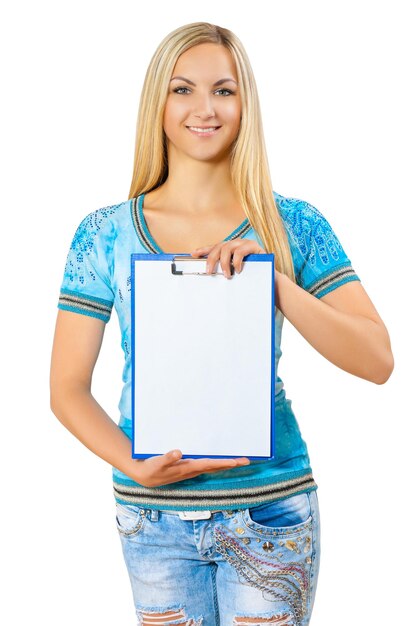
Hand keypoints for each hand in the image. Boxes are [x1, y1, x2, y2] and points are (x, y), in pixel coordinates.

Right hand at [135, 450, 250, 487]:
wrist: (144, 476)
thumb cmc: (151, 468)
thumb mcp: (157, 463)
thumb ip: (167, 458)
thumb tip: (178, 452)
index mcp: (187, 468)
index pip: (209, 464)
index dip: (223, 462)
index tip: (236, 461)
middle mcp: (192, 470)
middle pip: (216, 467)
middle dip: (231, 463)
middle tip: (247, 459)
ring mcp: (191, 470)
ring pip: (213, 466)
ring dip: (226, 463)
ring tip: (239, 459)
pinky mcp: (188, 468)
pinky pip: (207, 465)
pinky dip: (217, 462)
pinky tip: (222, 459)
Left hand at [190, 238, 266, 277]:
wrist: (270, 279)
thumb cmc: (251, 276)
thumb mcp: (235, 272)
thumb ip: (225, 270)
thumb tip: (209, 274)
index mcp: (230, 249)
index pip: (214, 247)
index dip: (203, 249)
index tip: (193, 254)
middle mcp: (236, 244)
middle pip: (219, 247)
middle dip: (211, 259)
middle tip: (209, 272)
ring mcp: (245, 243)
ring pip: (228, 248)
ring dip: (224, 262)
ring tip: (227, 274)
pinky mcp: (254, 246)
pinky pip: (241, 251)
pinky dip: (237, 261)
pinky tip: (238, 269)